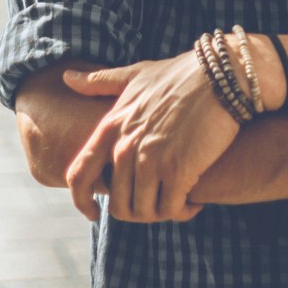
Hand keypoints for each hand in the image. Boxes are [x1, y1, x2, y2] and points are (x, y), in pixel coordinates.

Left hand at [62, 55, 240, 223]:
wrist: (220, 74)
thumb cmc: (179, 74)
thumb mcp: (135, 74)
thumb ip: (100, 81)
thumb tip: (66, 77)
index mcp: (111, 126)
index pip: (79, 176)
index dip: (81, 201)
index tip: (92, 213)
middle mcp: (125, 147)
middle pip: (117, 204)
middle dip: (137, 210)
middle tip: (157, 202)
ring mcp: (151, 160)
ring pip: (144, 211)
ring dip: (161, 213)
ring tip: (178, 201)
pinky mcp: (178, 170)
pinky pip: (171, 209)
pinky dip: (182, 211)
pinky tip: (194, 202)